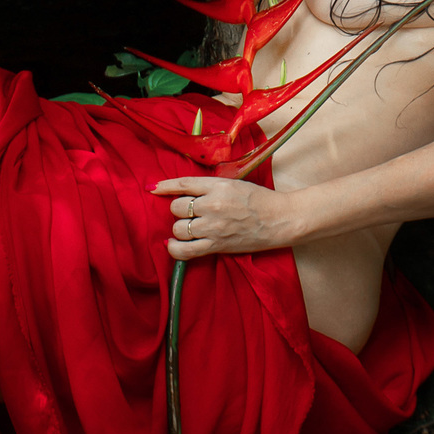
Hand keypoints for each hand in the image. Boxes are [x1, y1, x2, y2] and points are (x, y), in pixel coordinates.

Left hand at [153, 172, 293, 259]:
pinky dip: (174, 248)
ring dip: (180, 227)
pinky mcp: (216, 246)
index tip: (154, 189)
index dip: (165, 186)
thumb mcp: (234, 184)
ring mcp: (213, 227)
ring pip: (178, 228)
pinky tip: (174, 243)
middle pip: (177, 207)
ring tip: (190, 227)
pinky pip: (184, 250)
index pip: (183, 184)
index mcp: (218, 186)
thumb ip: (210, 187)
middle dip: (179, 209)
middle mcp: (213, 205)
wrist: (280, 220)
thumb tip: (184, 190)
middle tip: (190, 211)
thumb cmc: (258, 200)